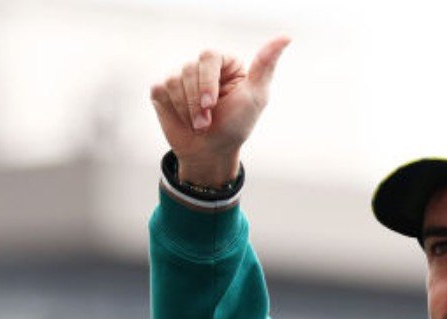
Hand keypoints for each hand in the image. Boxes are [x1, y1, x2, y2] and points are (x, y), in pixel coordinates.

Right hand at [149, 36, 289, 186]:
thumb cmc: (236, 126)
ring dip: (188, 110)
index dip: (207, 81)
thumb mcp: (256, 97)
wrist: (211, 153)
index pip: (208, 56)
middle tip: (207, 123)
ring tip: (199, 124)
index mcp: (224, 64)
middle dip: (198, 102)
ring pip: (174, 81)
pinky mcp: (163, 90)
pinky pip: (161, 90)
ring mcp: (180, 77)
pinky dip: (174, 110)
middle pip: (189, 69)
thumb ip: (266, 66)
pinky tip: (184, 119)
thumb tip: (286, 37)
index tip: (212, 105)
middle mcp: (201, 67)